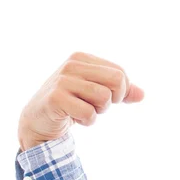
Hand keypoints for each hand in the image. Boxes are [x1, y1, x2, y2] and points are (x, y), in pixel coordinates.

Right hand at [17, 51, 143, 150]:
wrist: (37, 121)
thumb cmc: (70, 104)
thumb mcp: (96, 94)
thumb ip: (121, 92)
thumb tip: (142, 95)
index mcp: (82, 58)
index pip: (120, 72)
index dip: (120, 91)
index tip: (106, 99)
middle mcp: (72, 64)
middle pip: (118, 80)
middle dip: (113, 100)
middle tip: (96, 106)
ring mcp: (63, 80)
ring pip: (104, 97)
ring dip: (98, 112)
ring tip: (82, 111)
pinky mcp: (56, 98)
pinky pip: (89, 113)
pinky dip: (87, 121)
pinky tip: (72, 118)